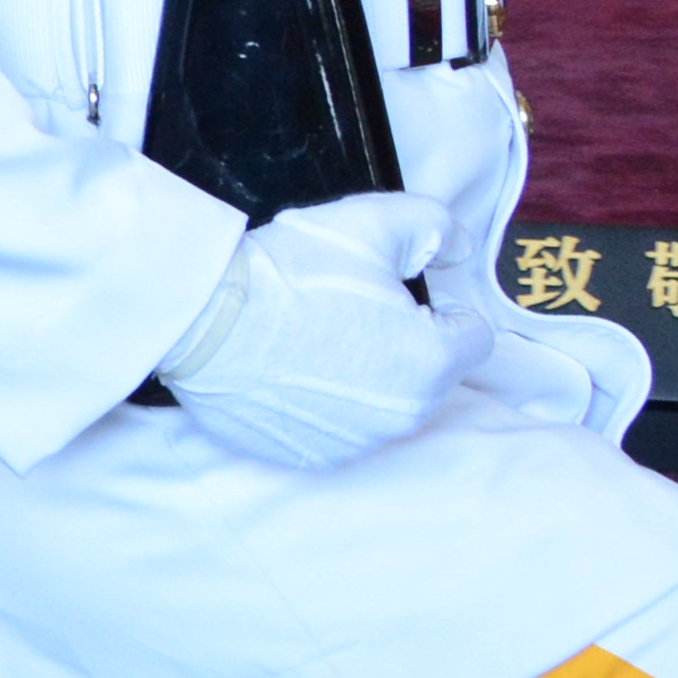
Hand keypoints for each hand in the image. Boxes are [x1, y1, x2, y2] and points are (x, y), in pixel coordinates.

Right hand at [154, 191, 455, 470]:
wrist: (204, 318)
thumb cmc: (292, 271)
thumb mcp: (372, 222)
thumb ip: (435, 227)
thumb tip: (459, 247)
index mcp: (432, 362)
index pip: (473, 336)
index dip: (443, 307)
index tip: (401, 291)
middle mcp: (403, 416)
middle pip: (429, 374)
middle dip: (403, 343)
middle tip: (349, 308)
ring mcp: (355, 442)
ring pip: (383, 404)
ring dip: (365, 376)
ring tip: (313, 338)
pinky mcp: (309, 456)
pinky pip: (336, 428)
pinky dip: (323, 403)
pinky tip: (289, 369)